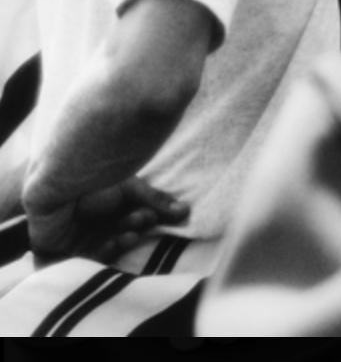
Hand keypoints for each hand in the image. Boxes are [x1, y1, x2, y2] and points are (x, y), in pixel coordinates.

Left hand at [25, 176, 189, 265]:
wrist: (54, 188)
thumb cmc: (92, 180)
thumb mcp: (129, 187)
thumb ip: (156, 199)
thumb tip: (187, 210)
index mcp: (115, 205)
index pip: (138, 214)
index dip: (149, 214)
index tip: (159, 213)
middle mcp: (102, 222)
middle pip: (126, 229)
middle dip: (136, 225)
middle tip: (144, 218)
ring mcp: (88, 239)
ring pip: (113, 245)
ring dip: (124, 239)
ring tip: (131, 232)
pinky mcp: (74, 254)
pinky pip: (95, 259)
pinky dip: (107, 251)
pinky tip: (114, 241)